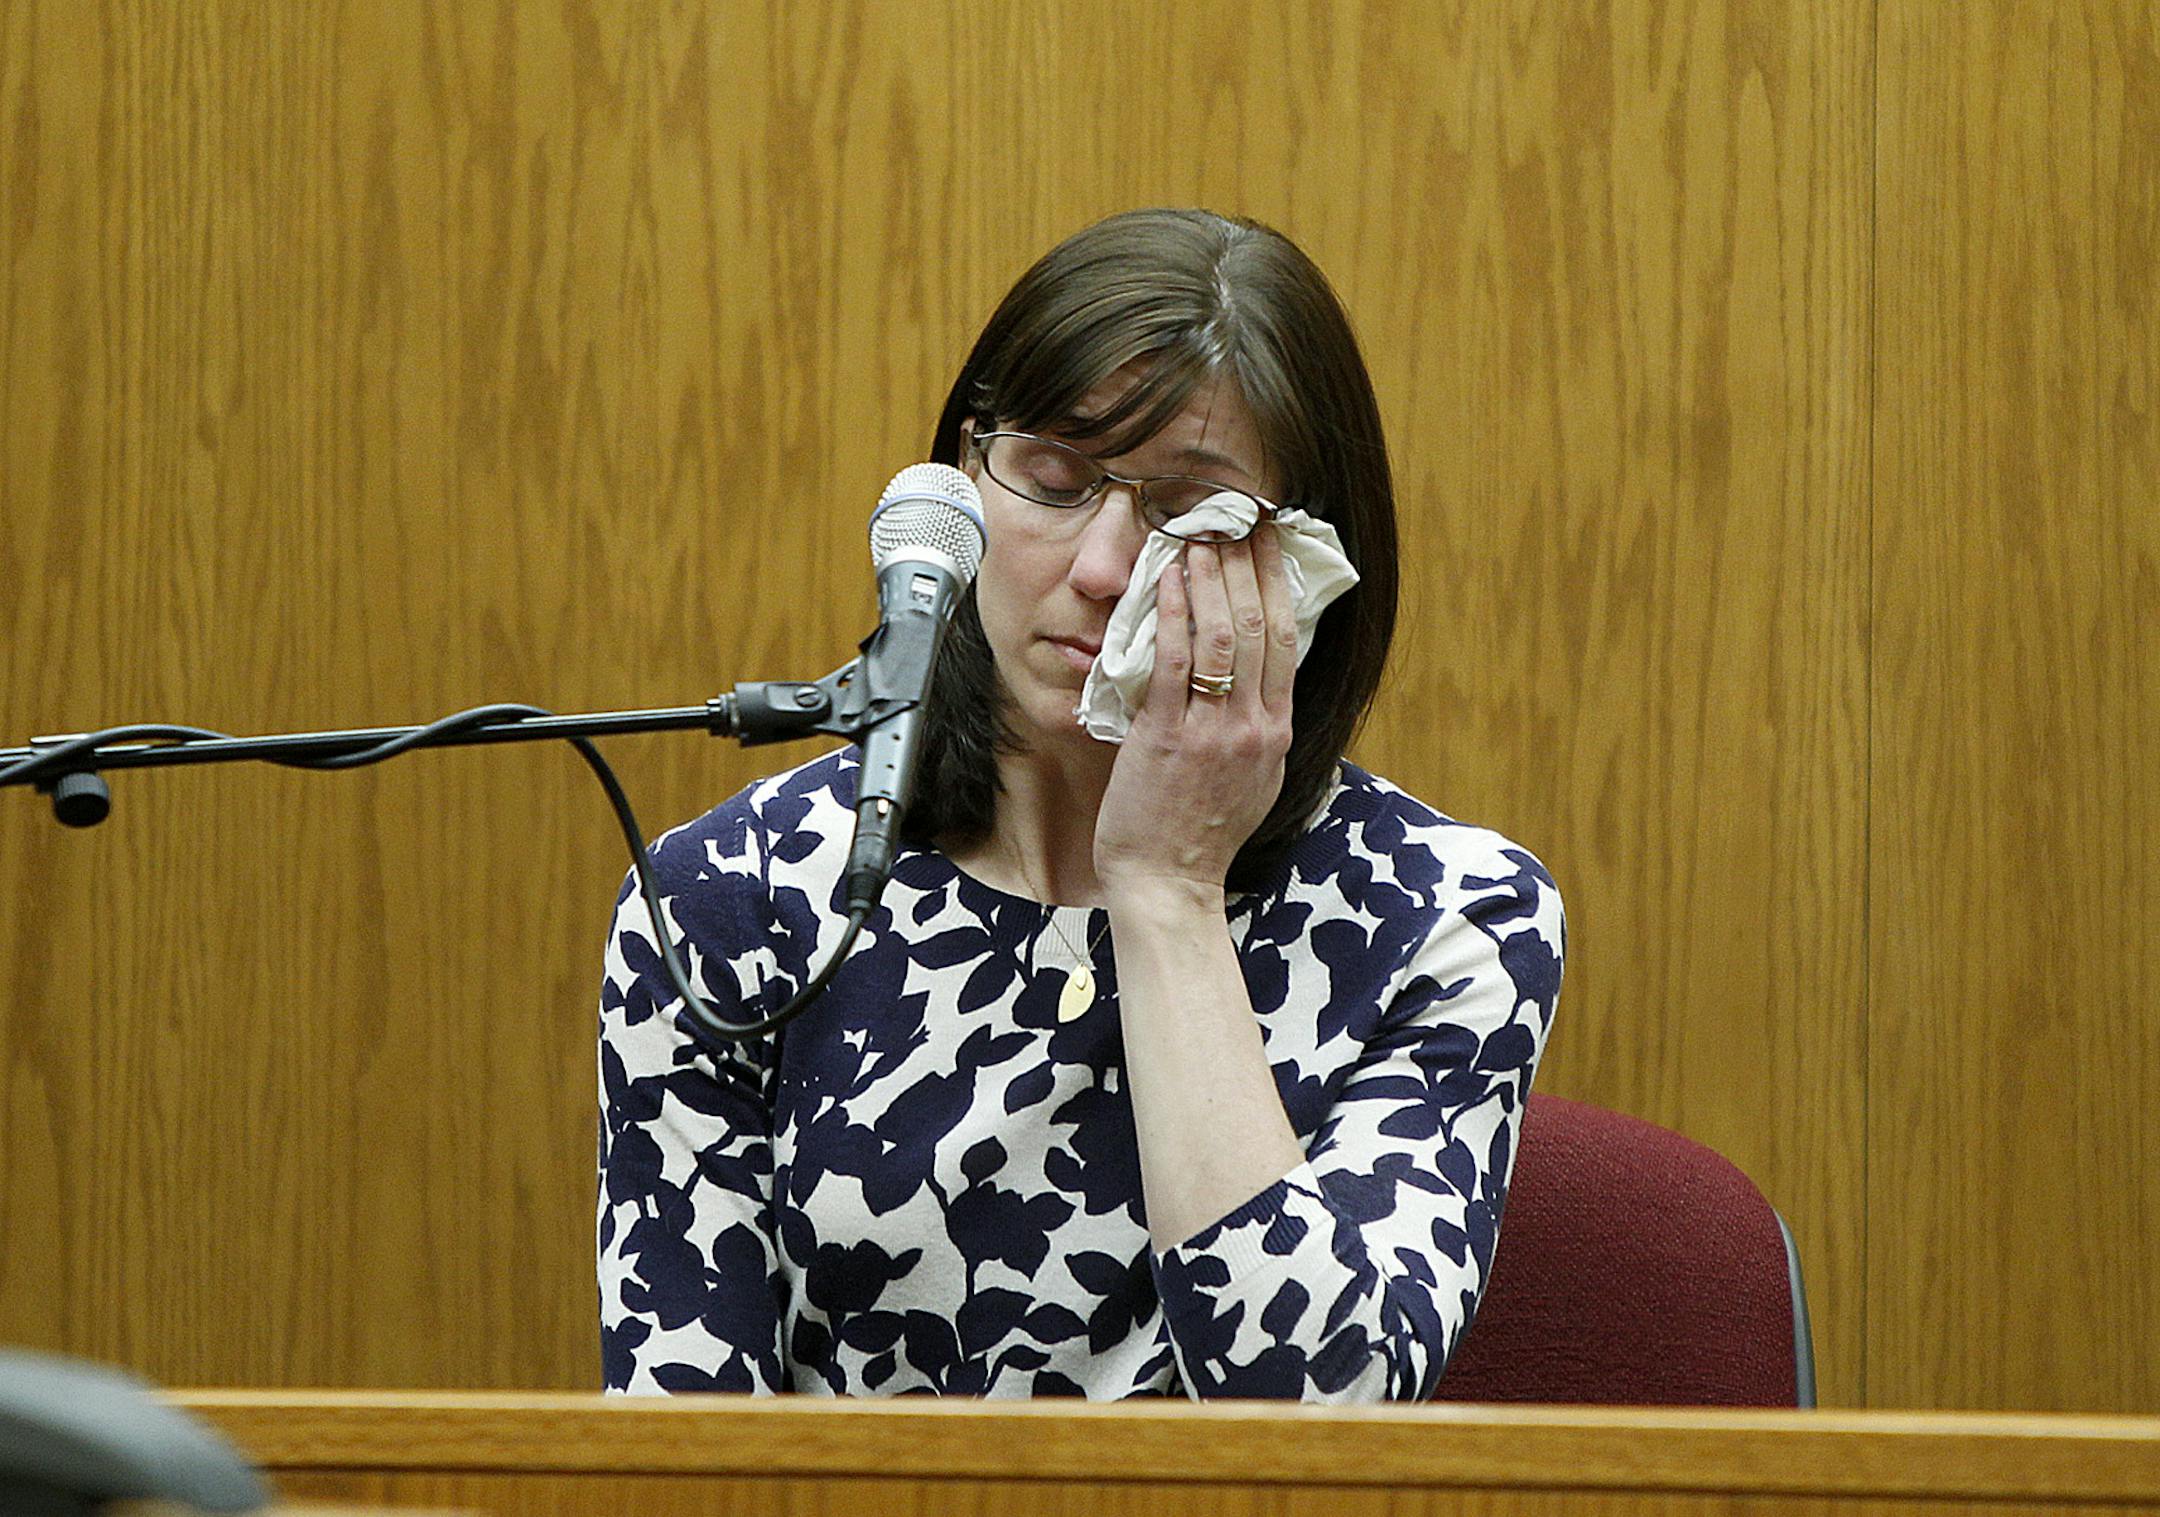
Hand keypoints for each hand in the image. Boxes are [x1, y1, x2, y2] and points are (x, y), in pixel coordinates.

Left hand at [1092, 525, 1297, 898]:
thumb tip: (1254, 677)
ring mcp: (1214, 731)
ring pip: (1221, 636)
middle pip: (1258, 626)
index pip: (1285, 638)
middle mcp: (1255, 726)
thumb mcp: (1252, 777)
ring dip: (1210, 578)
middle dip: (1246, 565)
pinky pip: (1174, 663)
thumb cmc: (1200, 834)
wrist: (1169, 884)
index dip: (1275, 581)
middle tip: (1232, 520)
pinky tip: (1165, 580)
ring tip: (1198, 537)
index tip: (1267, 539)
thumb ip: (1256, 727)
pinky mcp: (1169, 737)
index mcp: (1276, 731)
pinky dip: (1173, 615)